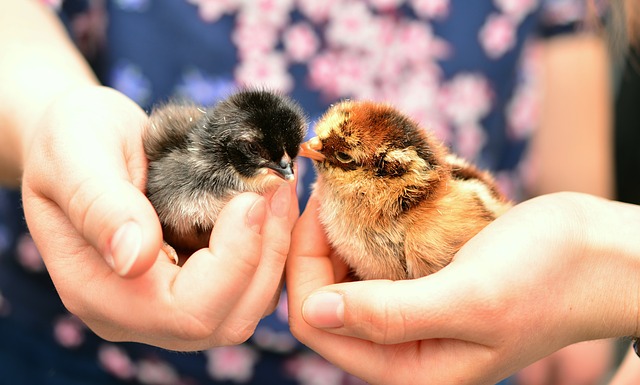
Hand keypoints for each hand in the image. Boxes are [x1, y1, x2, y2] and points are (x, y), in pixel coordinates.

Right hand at [22, 86, 297, 350]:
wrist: (79, 139)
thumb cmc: (70, 138)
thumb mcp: (75, 150)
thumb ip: (99, 204)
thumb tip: (135, 259)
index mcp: (98, 292)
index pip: (187, 310)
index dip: (233, 262)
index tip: (250, 199)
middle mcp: (136, 313)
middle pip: (227, 318)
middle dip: (265, 253)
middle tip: (278, 187)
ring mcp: (168, 304)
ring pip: (248, 305)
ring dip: (275, 249)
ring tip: (278, 190)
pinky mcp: (195, 285)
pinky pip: (250, 285)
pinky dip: (270, 247)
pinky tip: (270, 204)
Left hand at [287, 192, 639, 384]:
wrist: (599, 253)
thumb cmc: (549, 278)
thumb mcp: (471, 299)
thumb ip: (390, 316)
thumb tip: (311, 314)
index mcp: (408, 367)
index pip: (315, 323)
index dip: (301, 265)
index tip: (311, 206)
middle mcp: (402, 346)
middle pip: (322, 297)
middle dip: (313, 244)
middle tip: (323, 190)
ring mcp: (411, 313)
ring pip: (344, 274)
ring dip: (336, 232)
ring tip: (341, 189)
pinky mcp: (422, 282)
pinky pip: (372, 258)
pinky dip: (363, 228)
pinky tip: (367, 200)